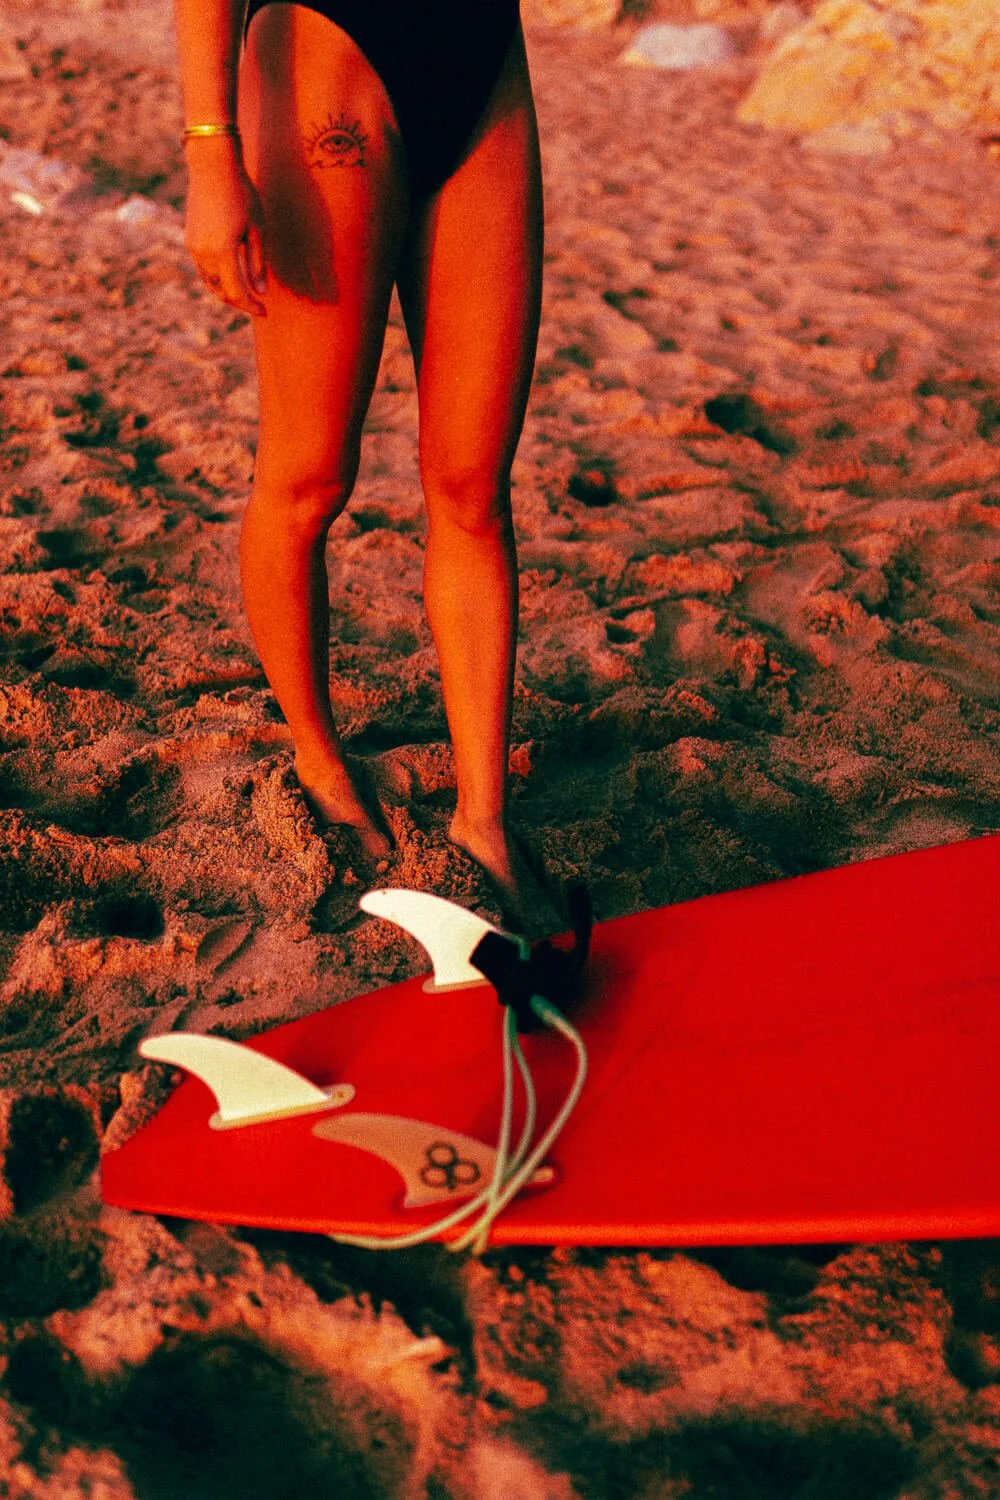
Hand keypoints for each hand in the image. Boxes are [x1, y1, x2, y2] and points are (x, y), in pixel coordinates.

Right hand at [184, 139, 266, 316]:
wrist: (212, 166)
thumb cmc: (241, 194)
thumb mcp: (257, 229)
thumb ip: (258, 263)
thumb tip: (261, 292)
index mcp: (222, 252)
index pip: (237, 292)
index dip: (251, 306)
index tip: (265, 312)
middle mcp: (203, 253)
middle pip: (221, 292)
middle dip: (239, 302)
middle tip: (257, 305)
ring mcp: (193, 247)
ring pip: (210, 283)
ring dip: (227, 292)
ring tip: (246, 292)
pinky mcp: (189, 241)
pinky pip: (204, 270)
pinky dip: (218, 278)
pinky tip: (232, 275)